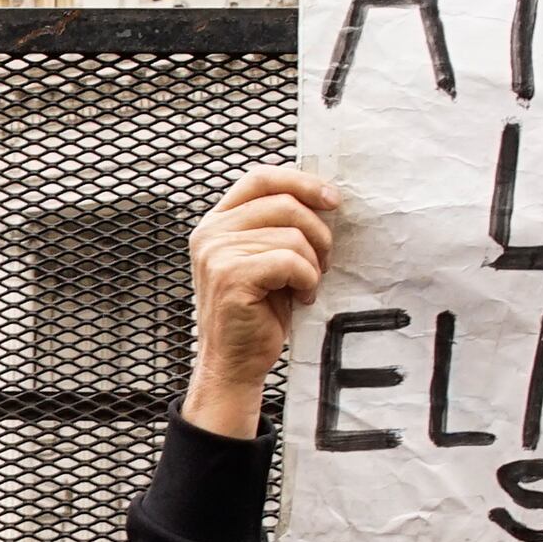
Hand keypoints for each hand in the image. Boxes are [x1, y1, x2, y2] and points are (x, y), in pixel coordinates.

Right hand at [181, 168, 338, 438]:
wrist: (235, 363)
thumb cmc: (256, 313)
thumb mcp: (265, 259)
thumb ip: (277, 227)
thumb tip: (322, 199)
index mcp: (218, 222)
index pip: (261, 178)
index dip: (301, 181)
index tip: (331, 199)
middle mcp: (211, 233)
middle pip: (284, 203)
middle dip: (317, 232)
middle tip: (323, 262)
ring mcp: (217, 254)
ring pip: (292, 235)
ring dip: (312, 265)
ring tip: (304, 287)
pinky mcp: (231, 276)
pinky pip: (290, 261)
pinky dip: (306, 281)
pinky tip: (299, 298)